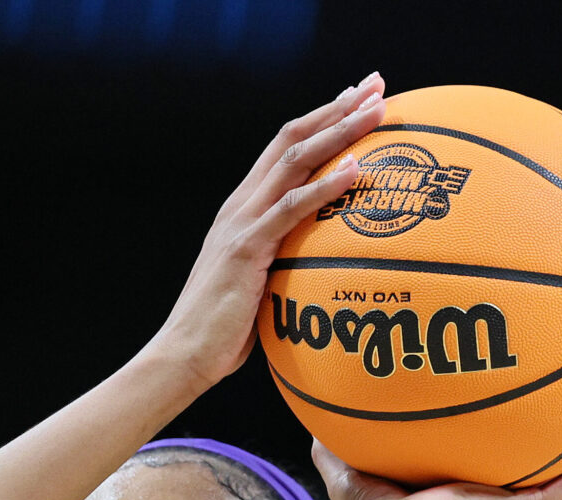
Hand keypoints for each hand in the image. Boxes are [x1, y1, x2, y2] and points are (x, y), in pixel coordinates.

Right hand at [144, 76, 387, 392]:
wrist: (184, 354)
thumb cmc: (224, 332)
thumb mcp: (261, 286)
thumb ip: (285, 265)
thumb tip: (321, 271)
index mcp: (243, 209)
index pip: (285, 148)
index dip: (323, 119)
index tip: (357, 98)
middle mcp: (241, 205)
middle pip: (293, 138)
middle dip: (338, 108)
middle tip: (377, 83)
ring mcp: (242, 222)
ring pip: (295, 160)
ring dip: (340, 131)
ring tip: (377, 109)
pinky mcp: (247, 248)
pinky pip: (292, 208)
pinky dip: (326, 184)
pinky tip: (357, 166)